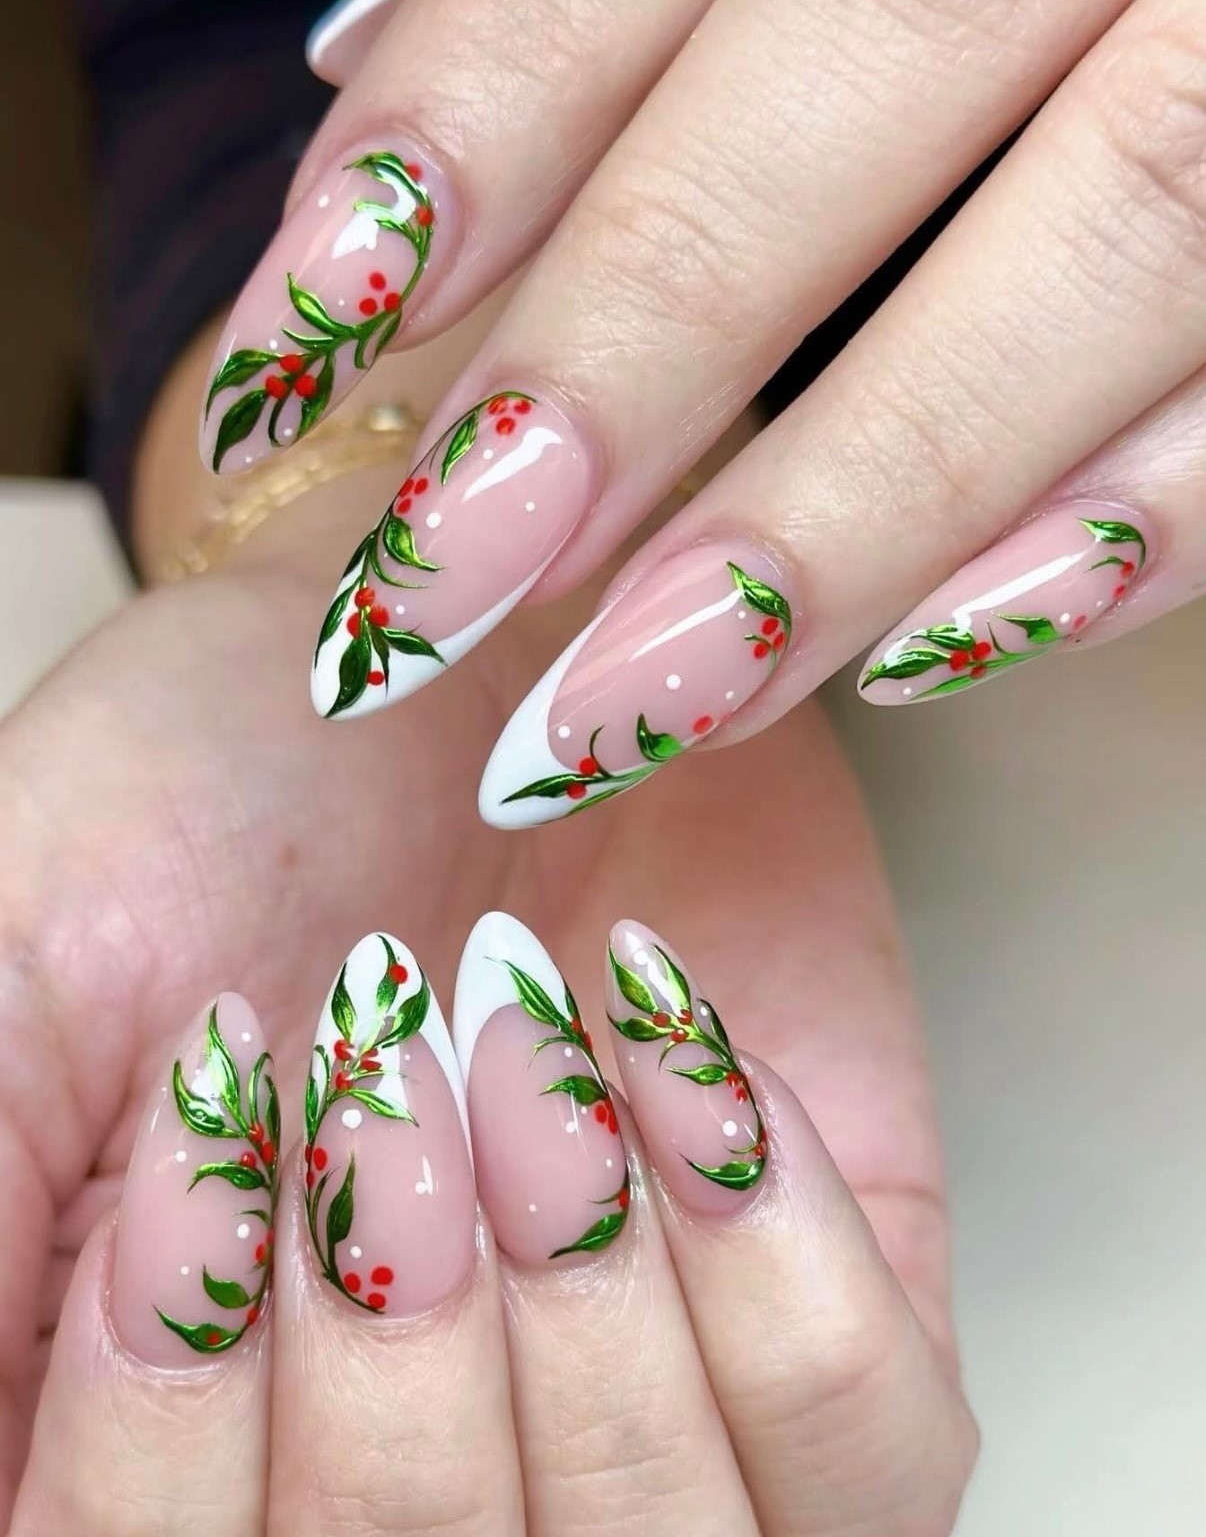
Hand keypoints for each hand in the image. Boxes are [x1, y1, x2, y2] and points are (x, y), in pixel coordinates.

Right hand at [0, 459, 968, 1531]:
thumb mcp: (31, 974)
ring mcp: (655, 1435)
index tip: (204, 1154)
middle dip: (399, 1334)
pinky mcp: (827, 1341)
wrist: (475, 670)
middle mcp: (432, 1485)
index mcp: (206, 1445)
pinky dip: (773, 1254)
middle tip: (382, 1063)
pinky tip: (671, 1054)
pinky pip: (868, 1432)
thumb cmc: (230, 800)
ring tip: (522, 1043)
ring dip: (584, 1291)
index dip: (170, 1427)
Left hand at [193, 0, 1205, 830]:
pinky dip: (1148, 512)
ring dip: (863, 492)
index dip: (479, 107)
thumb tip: (363, 99)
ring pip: (1123, 212)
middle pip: (881, 34)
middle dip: (643, 332)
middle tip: (440, 586)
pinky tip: (948, 646)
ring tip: (652, 695)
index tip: (315, 330)